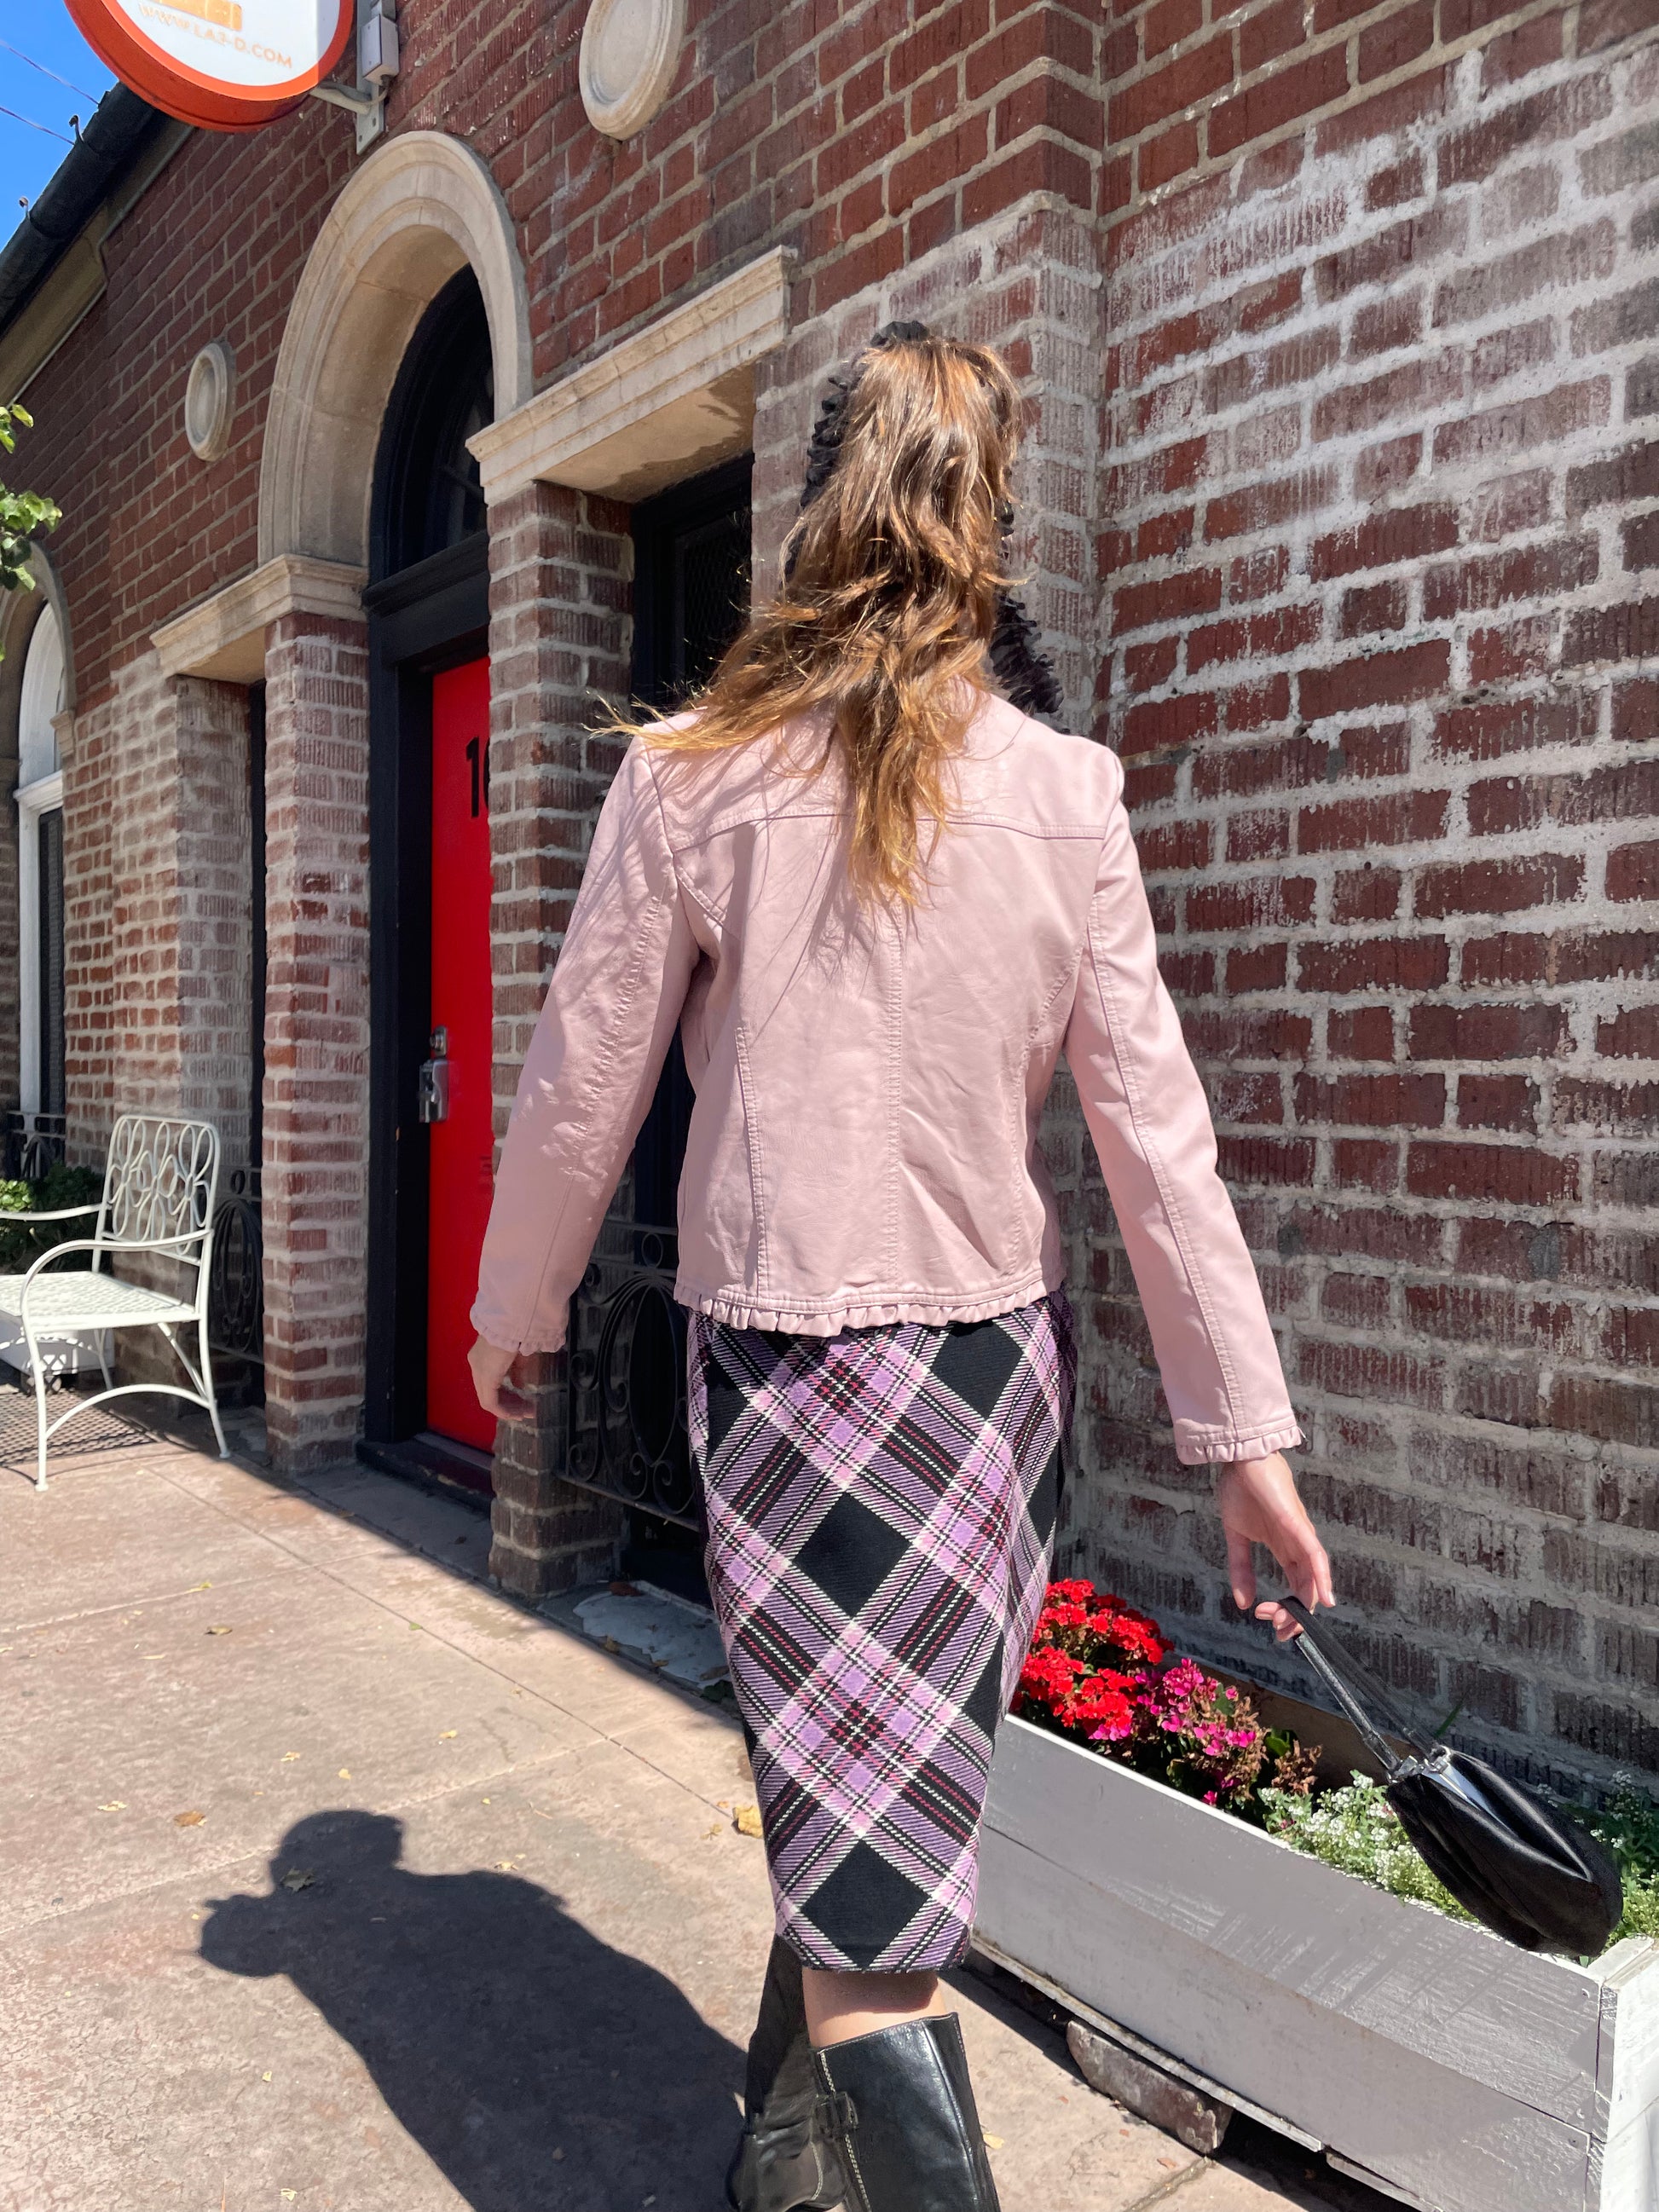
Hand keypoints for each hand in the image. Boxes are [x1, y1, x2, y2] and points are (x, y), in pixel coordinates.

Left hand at [468, 1335, 534, 1422]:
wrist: (514, 1321)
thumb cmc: (519, 1332)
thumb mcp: (519, 1354)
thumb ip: (517, 1372)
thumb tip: (519, 1386)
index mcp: (482, 1356)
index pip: (490, 1382)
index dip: (507, 1394)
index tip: (522, 1400)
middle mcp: (476, 1365)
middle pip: (489, 1393)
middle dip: (509, 1404)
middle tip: (527, 1410)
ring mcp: (479, 1372)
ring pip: (489, 1400)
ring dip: (509, 1409)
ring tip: (526, 1413)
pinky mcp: (486, 1378)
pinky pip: (491, 1402)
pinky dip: (504, 1411)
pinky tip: (518, 1414)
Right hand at [1217, 1452, 1333, 1640]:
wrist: (1240, 1459)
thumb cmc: (1240, 1489)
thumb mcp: (1236, 1537)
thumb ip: (1241, 1569)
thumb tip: (1243, 1603)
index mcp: (1285, 1549)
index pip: (1295, 1588)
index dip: (1287, 1612)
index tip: (1268, 1624)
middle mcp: (1298, 1547)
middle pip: (1307, 1591)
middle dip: (1294, 1617)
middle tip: (1277, 1632)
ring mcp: (1300, 1536)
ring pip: (1312, 1580)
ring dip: (1302, 1607)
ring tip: (1288, 1624)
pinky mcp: (1298, 1526)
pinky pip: (1315, 1556)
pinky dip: (1321, 1578)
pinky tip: (1324, 1598)